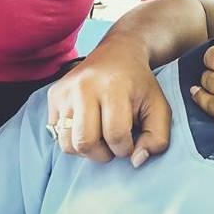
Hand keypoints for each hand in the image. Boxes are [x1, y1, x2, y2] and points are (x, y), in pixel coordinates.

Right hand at [47, 38, 171, 166]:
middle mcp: (84, 86)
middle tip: (113, 142)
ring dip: (87, 150)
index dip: (126, 148)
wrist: (118, 52)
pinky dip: (74, 139)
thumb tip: (136, 161)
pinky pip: (57, 135)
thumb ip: (157, 139)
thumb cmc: (139, 84)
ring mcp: (65, 90)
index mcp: (113, 87)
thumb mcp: (159, 108)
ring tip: (100, 136)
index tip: (131, 140)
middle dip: (103, 153)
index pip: (115, 136)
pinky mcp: (54, 95)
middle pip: (85, 143)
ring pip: (68, 143)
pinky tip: (88, 126)